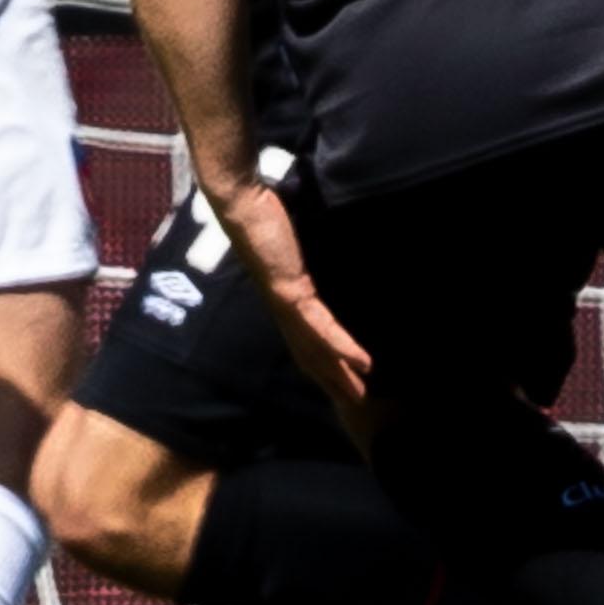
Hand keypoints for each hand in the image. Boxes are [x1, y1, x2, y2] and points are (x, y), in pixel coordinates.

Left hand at [208, 174, 368, 408]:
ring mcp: (285, 303)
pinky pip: (321, 327)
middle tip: (356, 402)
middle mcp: (281, 308)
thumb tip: (308, 250)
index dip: (322, 363)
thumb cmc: (261, 214)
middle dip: (333, 380)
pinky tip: (364, 363)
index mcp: (281, 298)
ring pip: (317, 349)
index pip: (303, 340)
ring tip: (361, 394)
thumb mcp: (286, 239)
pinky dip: (342, 348)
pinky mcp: (290, 291)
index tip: (340, 381)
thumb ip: (296, 251)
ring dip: (340, 374)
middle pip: (310, 354)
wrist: (240, 202)